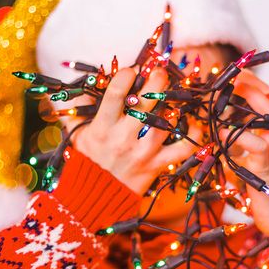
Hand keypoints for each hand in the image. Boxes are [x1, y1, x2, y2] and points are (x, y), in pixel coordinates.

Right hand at [71, 66, 199, 195]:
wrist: (94, 198)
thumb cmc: (86, 162)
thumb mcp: (75, 135)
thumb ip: (76, 109)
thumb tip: (84, 85)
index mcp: (102, 127)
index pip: (117, 92)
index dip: (128, 74)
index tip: (133, 70)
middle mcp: (124, 137)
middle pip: (147, 101)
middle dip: (157, 79)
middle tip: (160, 71)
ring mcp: (143, 152)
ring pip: (165, 120)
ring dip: (173, 103)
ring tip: (174, 93)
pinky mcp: (156, 165)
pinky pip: (182, 149)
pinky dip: (192, 135)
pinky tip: (191, 122)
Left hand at [219, 71, 268, 249]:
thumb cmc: (261, 188)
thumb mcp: (244, 160)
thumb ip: (234, 144)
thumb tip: (214, 131)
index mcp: (268, 132)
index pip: (267, 96)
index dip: (252, 81)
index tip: (231, 72)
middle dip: (248, 81)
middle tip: (227, 74)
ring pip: (265, 115)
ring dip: (245, 101)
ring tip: (223, 93)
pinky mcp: (265, 167)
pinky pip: (257, 146)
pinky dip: (239, 137)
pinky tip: (221, 135)